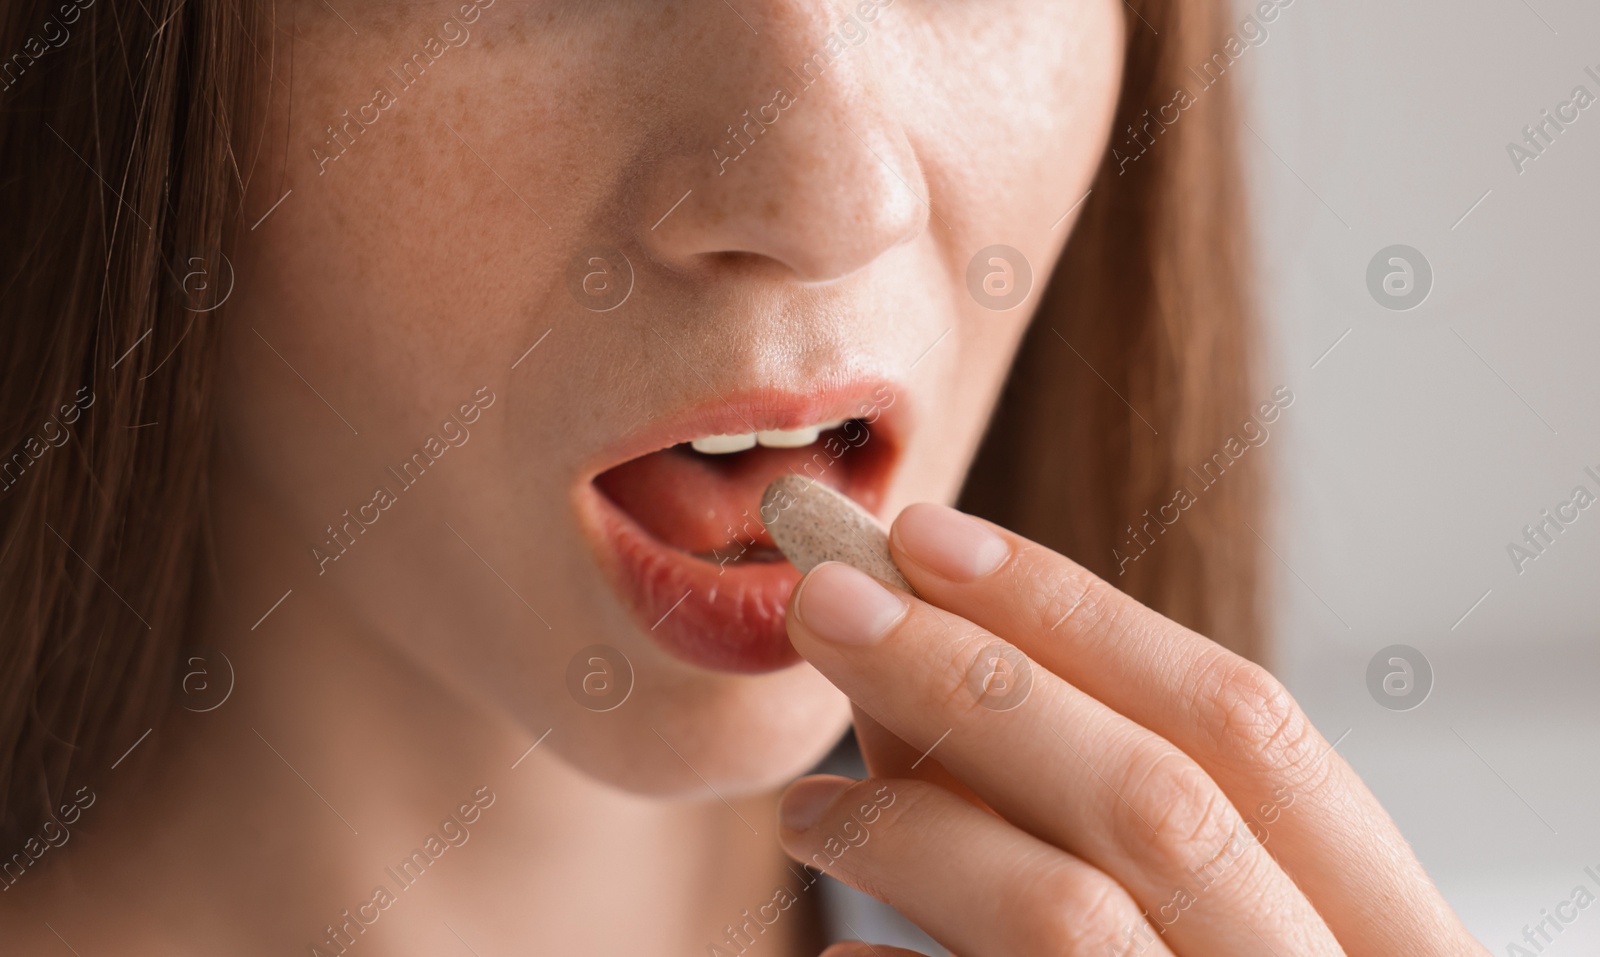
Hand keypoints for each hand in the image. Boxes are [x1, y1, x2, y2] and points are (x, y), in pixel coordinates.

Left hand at [776, 503, 1487, 956]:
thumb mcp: (1210, 915)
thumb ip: (1084, 802)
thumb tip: (918, 655)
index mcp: (1387, 936)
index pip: (1247, 722)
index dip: (1080, 613)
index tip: (927, 535)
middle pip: (1154, 801)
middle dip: (972, 679)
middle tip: (821, 602)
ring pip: (1068, 920)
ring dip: (916, 827)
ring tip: (803, 804)